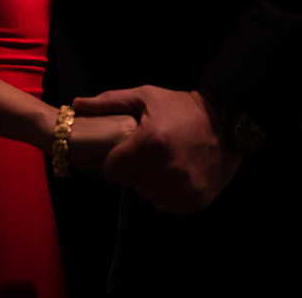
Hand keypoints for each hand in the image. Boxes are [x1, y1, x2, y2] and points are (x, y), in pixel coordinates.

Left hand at [74, 86, 240, 213]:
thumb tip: (75, 105)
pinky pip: (164, 204)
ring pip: (146, 194)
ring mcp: (183, 186)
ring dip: (149, 181)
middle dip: (133, 169)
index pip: (112, 170)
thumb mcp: (145, 97)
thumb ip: (108, 102)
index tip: (126, 152)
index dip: (116, 161)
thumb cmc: (180, 108)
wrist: (226, 122)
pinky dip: (165, 192)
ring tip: (162, 161)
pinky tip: (175, 173)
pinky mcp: (196, 199)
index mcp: (151, 141)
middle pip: (129, 183)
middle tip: (148, 154)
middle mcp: (167, 168)